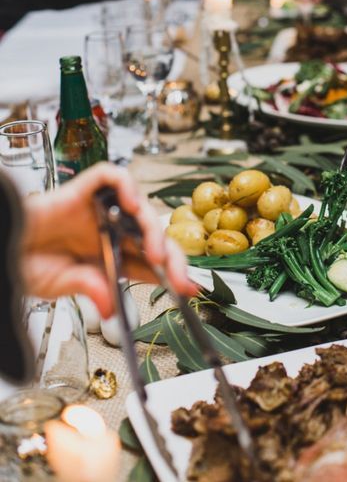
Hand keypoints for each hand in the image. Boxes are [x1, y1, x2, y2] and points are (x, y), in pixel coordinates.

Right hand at [22, 163, 197, 317]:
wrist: (1, 243)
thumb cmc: (25, 261)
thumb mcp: (60, 283)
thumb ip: (89, 287)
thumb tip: (113, 307)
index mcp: (110, 254)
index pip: (150, 261)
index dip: (173, 272)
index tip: (190, 289)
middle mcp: (111, 228)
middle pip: (153, 235)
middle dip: (172, 257)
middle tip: (179, 278)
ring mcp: (100, 207)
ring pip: (139, 207)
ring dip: (152, 229)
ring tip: (156, 252)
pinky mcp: (85, 187)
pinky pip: (113, 177)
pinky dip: (126, 186)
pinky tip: (130, 204)